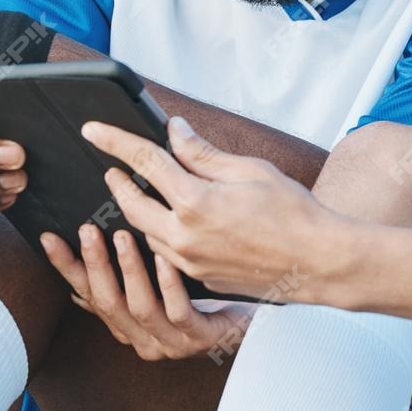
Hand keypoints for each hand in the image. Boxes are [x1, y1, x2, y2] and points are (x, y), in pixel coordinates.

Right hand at [42, 222, 255, 360]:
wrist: (255, 322)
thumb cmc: (206, 300)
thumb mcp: (159, 289)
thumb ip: (122, 283)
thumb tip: (78, 271)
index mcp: (129, 328)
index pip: (88, 295)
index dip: (67, 267)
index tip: (48, 238)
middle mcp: (145, 340)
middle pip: (108, 302)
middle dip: (95, 264)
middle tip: (87, 229)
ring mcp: (172, 343)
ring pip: (140, 307)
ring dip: (127, 270)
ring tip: (121, 235)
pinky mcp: (200, 340)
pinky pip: (179, 311)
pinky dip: (168, 284)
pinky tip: (164, 257)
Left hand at [84, 115, 338, 301]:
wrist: (318, 263)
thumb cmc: (294, 214)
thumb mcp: (249, 171)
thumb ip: (203, 153)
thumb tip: (175, 132)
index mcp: (195, 202)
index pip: (144, 162)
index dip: (115, 142)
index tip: (93, 131)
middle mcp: (185, 236)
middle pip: (132, 206)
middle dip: (118, 184)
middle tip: (113, 169)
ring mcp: (190, 263)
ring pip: (148, 234)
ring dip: (140, 213)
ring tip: (141, 195)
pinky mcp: (201, 279)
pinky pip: (168, 255)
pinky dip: (163, 235)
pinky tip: (174, 225)